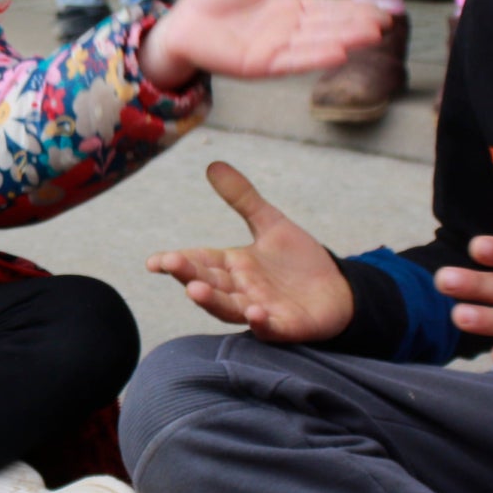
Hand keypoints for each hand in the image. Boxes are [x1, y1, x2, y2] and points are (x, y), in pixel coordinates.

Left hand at [139, 0, 389, 86]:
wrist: (179, 24)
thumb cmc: (211, 1)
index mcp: (286, 9)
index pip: (327, 8)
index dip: (353, 8)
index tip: (381, 9)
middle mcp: (285, 30)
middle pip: (328, 25)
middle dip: (357, 24)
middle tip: (387, 22)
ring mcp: (274, 48)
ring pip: (316, 43)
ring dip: (345, 39)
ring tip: (372, 35)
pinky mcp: (258, 64)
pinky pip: (291, 61)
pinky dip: (315, 57)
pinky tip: (339, 53)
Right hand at [150, 160, 354, 341]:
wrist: (339, 289)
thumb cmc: (299, 261)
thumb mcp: (270, 223)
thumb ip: (243, 198)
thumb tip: (213, 164)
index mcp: (233, 266)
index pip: (199, 262)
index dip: (177, 262)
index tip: (153, 261)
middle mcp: (240, 290)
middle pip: (208, 284)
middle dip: (188, 275)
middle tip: (170, 264)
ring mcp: (260, 309)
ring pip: (229, 308)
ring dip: (212, 301)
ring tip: (194, 291)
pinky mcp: (285, 326)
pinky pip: (269, 328)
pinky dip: (260, 322)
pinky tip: (254, 312)